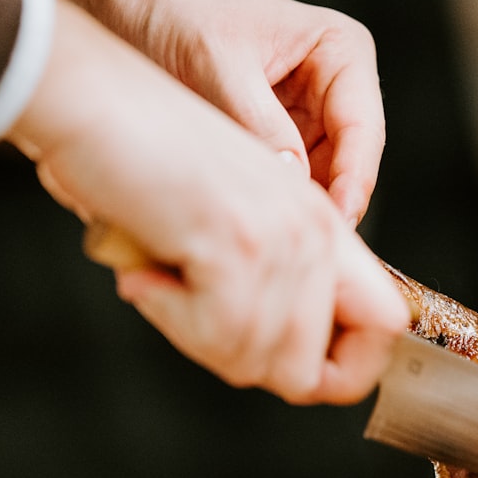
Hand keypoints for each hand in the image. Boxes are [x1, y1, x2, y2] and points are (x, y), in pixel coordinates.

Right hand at [9, 0, 407, 403]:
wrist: (90, 101)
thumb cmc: (144, 160)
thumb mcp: (230, 220)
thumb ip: (272, 281)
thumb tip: (284, 368)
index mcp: (324, 224)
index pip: (387, 323)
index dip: (349, 371)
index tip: (295, 376)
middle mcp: (317, 229)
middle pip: (313, 371)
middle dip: (243, 368)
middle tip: (193, 322)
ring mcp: (283, 234)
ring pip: (257, 361)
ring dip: (194, 339)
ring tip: (161, 284)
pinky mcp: (238, 240)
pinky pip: (216, 334)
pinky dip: (169, 318)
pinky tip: (146, 275)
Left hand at [64, 0, 385, 225]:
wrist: (126, 7)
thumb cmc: (172, 9)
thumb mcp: (215, 62)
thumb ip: (257, 121)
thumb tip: (294, 179)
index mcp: (340, 51)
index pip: (362, 130)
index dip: (353, 181)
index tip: (335, 221)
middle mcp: (334, 88)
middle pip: (349, 165)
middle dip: (326, 206)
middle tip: (303, 249)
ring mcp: (308, 120)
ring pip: (322, 184)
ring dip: (299, 214)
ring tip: (273, 241)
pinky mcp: (279, 145)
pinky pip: (289, 187)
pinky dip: (274, 209)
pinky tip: (254, 227)